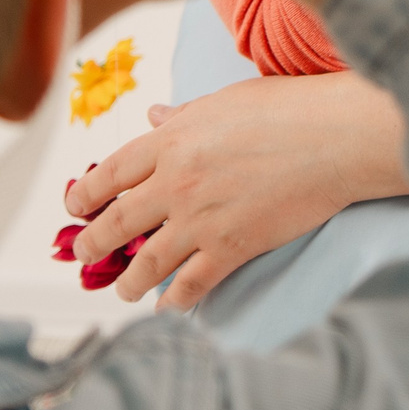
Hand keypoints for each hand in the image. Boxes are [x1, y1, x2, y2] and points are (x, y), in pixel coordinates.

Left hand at [63, 71, 408, 307]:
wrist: (333, 138)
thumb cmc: (287, 109)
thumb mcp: (223, 102)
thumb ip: (182, 116)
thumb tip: (154, 116)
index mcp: (170, 141)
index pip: (109, 174)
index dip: (84, 195)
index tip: (74, 207)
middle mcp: (175, 183)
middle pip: (117, 224)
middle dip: (92, 245)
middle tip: (83, 255)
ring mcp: (201, 220)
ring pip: (146, 264)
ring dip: (129, 283)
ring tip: (125, 291)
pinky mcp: (231, 249)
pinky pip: (190, 285)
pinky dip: (175, 302)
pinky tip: (169, 307)